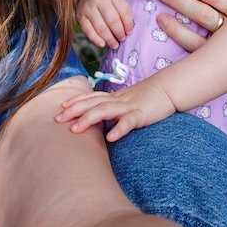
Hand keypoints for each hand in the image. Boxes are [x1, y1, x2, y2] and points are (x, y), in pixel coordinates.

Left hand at [55, 82, 176, 141]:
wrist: (169, 89)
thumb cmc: (149, 98)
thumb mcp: (129, 102)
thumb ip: (116, 108)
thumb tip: (104, 122)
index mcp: (115, 97)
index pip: (91, 97)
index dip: (76, 101)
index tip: (60, 108)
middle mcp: (118, 100)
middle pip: (92, 103)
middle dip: (73, 111)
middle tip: (56, 120)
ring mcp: (129, 106)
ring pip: (105, 110)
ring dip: (88, 119)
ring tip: (75, 130)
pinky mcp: (141, 114)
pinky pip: (129, 122)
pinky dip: (119, 129)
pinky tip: (110, 138)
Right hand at [76, 0, 132, 48]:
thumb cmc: (107, 0)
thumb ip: (124, 10)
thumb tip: (130, 30)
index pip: (124, 11)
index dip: (128, 24)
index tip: (130, 32)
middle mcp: (99, 0)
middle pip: (112, 20)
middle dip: (119, 32)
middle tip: (122, 39)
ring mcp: (88, 8)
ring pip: (101, 27)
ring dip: (109, 39)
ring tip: (115, 44)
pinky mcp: (80, 17)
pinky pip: (88, 31)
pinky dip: (96, 40)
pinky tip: (103, 44)